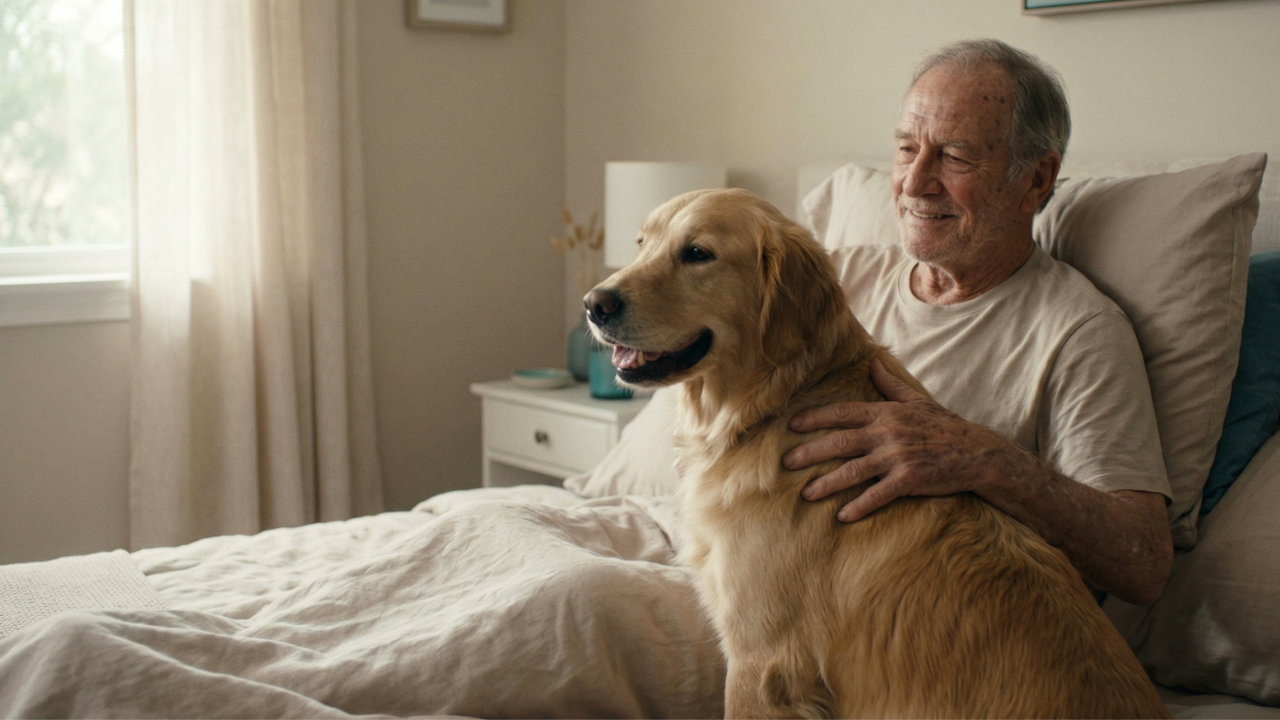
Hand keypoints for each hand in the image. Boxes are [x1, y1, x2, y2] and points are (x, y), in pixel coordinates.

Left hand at [783, 358, 1022, 521]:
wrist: (977, 453)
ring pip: (853, 471)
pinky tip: (843, 516)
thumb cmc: (945, 427)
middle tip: (785, 463)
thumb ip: (890, 386)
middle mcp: (887, 434)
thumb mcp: (918, 401)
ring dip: (827, 484)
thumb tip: (872, 364)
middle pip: (840, 442)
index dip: (815, 418)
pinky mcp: (910, 479)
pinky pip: (879, 495)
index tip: (791, 425)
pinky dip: (860, 506)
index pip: (843, 412)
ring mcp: (898, 457)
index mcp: (886, 414)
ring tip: (806, 494)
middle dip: (809, 452)